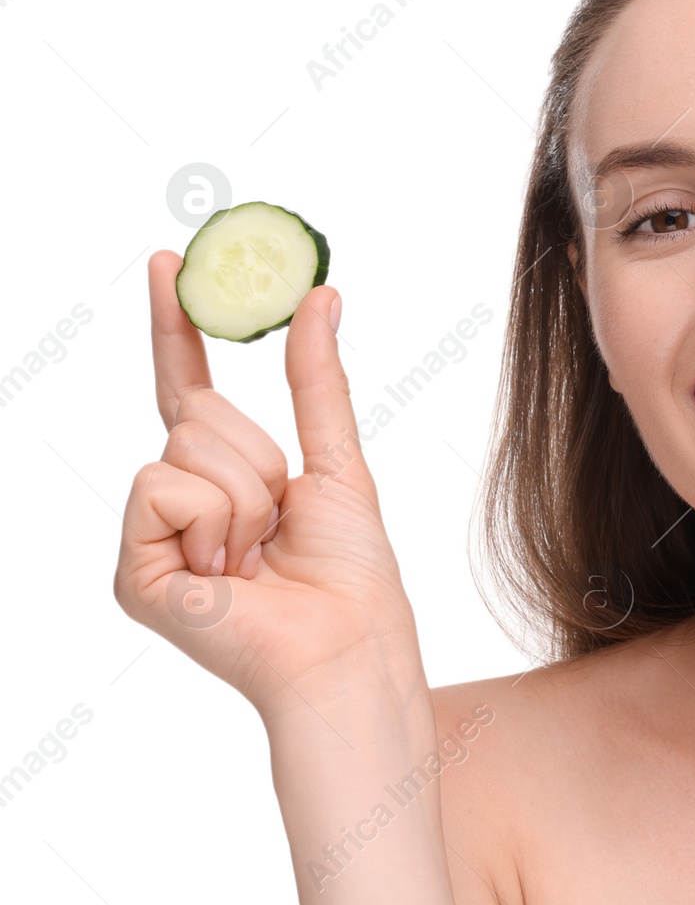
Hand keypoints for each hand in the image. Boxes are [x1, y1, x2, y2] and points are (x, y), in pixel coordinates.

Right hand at [112, 251, 425, 732]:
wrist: (348, 644)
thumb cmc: (351, 573)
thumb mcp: (338, 460)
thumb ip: (318, 380)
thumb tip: (319, 295)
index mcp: (227, 476)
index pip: (190, 386)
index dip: (176, 326)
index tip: (169, 260)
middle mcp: (180, 501)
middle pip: (200, 412)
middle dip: (259, 457)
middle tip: (280, 522)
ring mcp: (153, 536)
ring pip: (187, 446)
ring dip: (246, 494)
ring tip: (259, 555)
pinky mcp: (132, 571)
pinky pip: (160, 485)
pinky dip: (213, 519)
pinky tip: (228, 573)